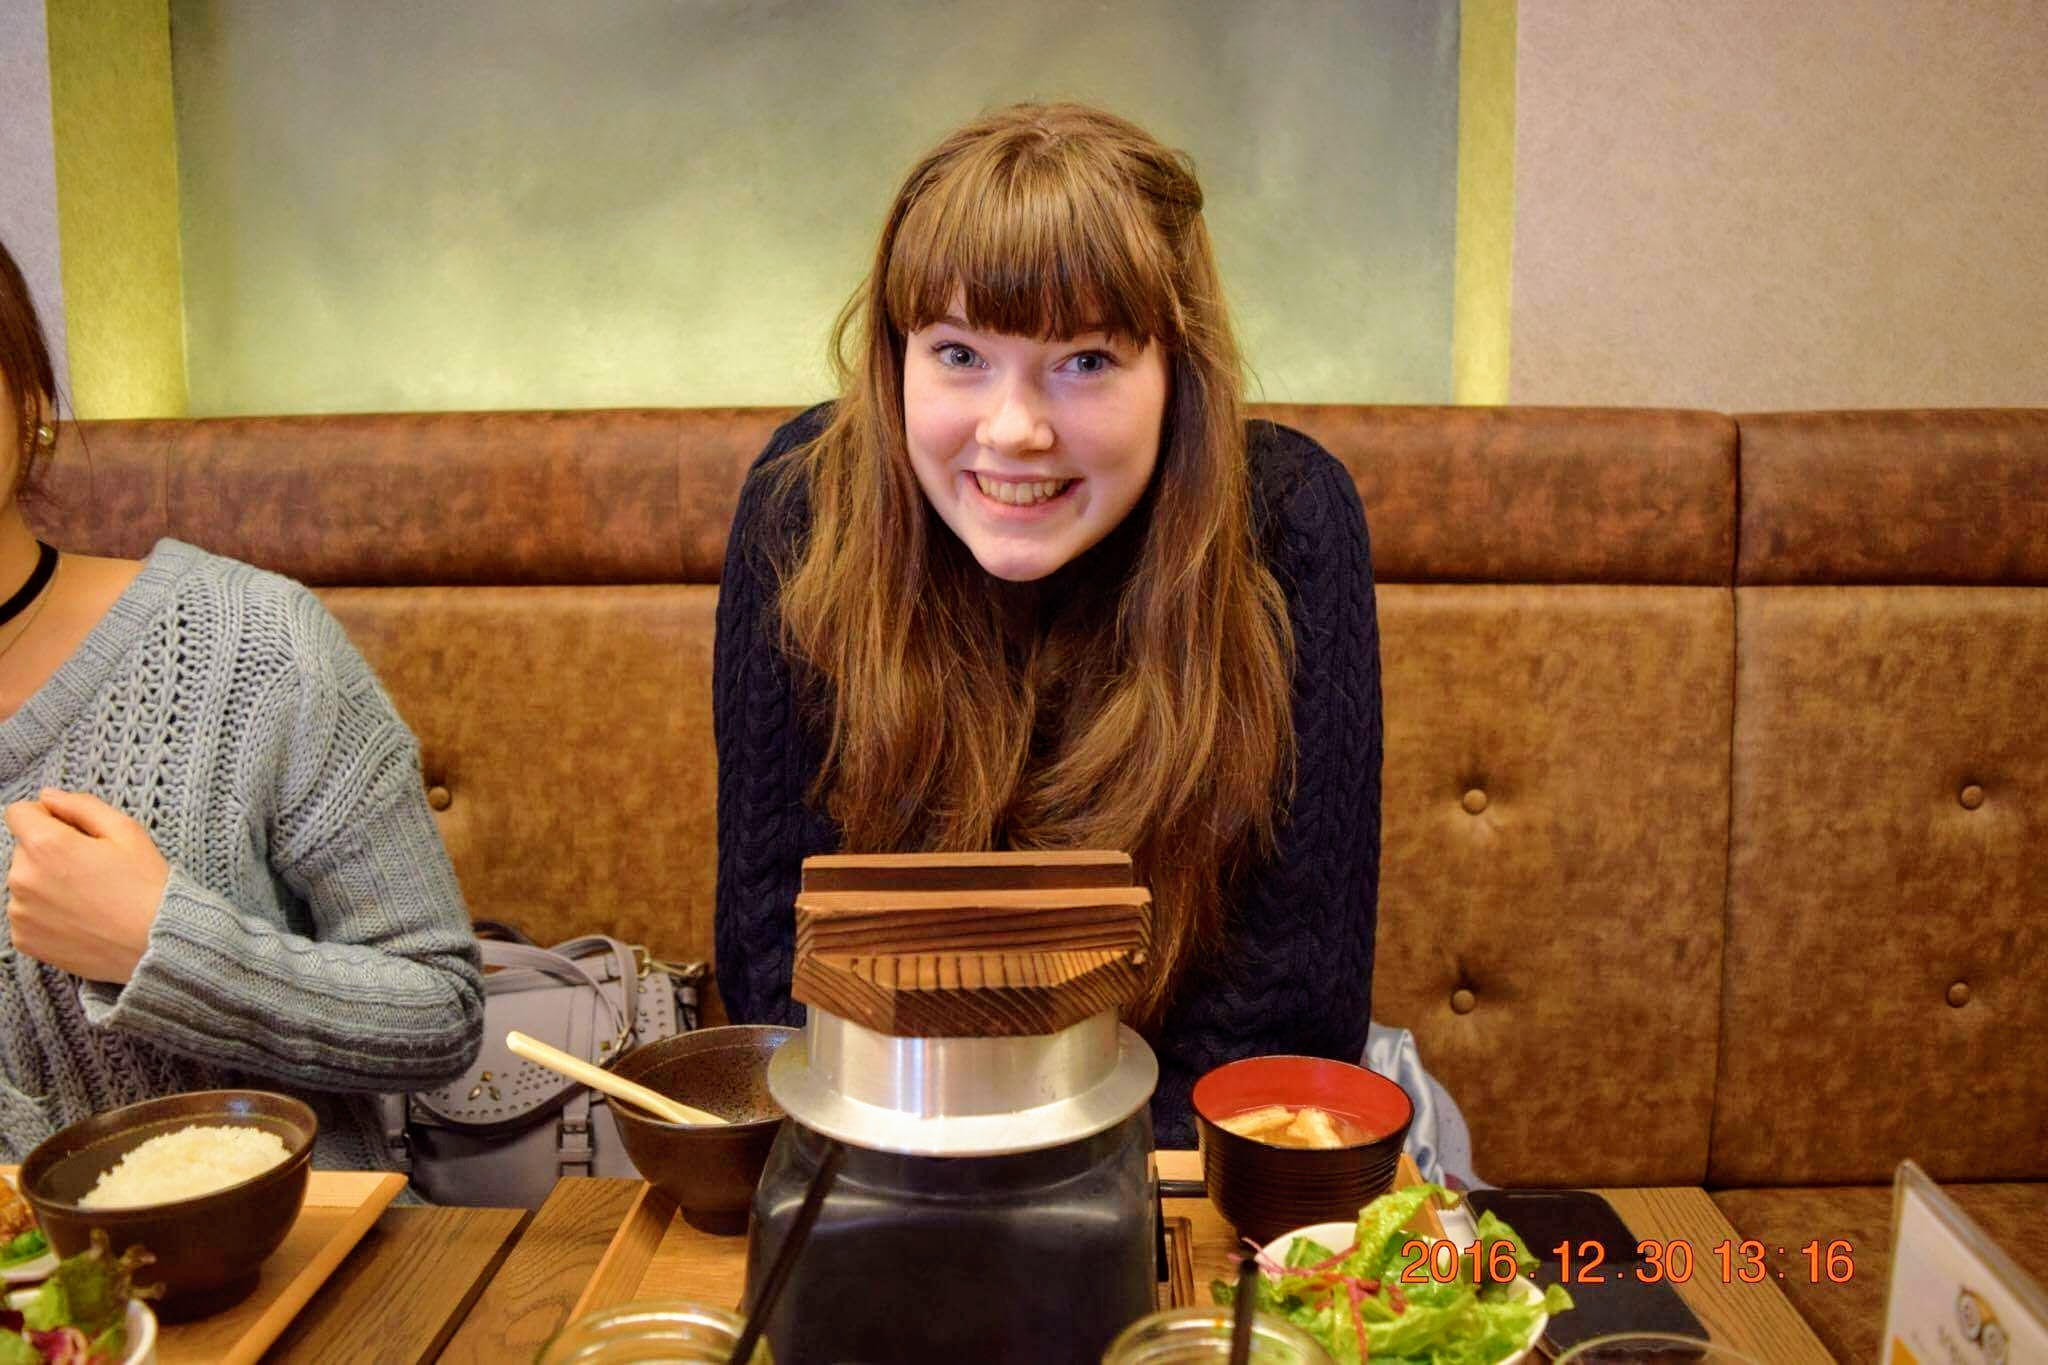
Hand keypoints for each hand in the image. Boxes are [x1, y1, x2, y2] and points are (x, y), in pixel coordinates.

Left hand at [4, 788, 170, 982]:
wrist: (155, 944)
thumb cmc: (146, 885)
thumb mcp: (126, 831)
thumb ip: (81, 805)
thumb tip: (48, 797)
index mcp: (46, 845)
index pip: (18, 812)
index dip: (47, 815)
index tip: (73, 831)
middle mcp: (23, 877)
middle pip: (24, 849)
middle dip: (50, 852)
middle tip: (92, 870)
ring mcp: (20, 912)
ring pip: (26, 882)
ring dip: (47, 883)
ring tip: (88, 897)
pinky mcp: (23, 939)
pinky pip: (26, 913)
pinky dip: (46, 913)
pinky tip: (79, 918)